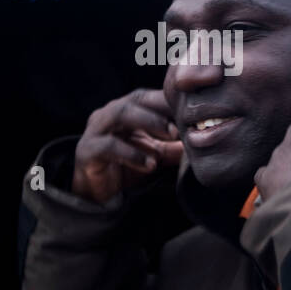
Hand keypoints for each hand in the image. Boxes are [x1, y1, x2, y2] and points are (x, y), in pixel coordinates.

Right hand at [72, 88, 183, 204]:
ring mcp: (95, 130)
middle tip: (182, 126)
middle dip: (161, 110)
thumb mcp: (156, 154)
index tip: (194, 111)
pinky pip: (108, 146)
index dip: (171, 100)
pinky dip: (132, 154)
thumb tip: (203, 141)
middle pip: (135, 100)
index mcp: (127, 109)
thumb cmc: (126, 166)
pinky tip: (149, 165)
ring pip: (119, 114)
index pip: (150, 96)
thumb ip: (175, 146)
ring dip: (147, 122)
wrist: (96, 193)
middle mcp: (110, 113)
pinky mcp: (87, 150)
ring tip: (168, 138)